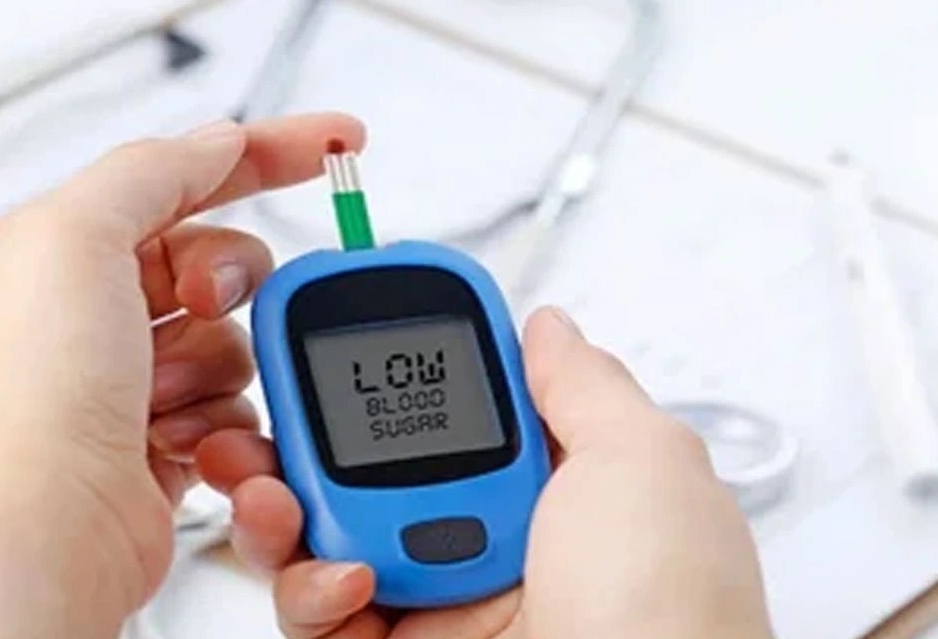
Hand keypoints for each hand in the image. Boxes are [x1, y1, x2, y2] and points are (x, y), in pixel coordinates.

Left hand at [0, 113, 364, 638]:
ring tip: (169, 392)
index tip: (335, 144)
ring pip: (227, 337)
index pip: (162, 177)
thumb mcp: (71, 239)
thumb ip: (152, 172)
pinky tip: (180, 438)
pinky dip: (220, 419)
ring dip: (215, 361)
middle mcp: (67, 320)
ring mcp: (110, 387)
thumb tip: (217, 143)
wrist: (36, 547)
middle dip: (223, 279)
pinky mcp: (150, 445)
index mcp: (30, 254)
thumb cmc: (19, 408)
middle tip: (203, 298)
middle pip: (203, 259)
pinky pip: (229, 405)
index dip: (256, 155)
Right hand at [199, 308, 773, 638]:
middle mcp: (494, 538)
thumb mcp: (643, 461)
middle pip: (370, 470)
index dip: (395, 372)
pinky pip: (323, 615)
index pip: (455, 408)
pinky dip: (311, 591)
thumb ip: (581, 385)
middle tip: (268, 421)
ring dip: (283, 510)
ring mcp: (444, 604)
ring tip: (271, 494)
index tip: (339, 340)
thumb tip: (546, 328)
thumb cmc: (670, 610)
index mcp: (555, 483)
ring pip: (327, 541)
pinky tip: (341, 578)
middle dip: (305, 441)